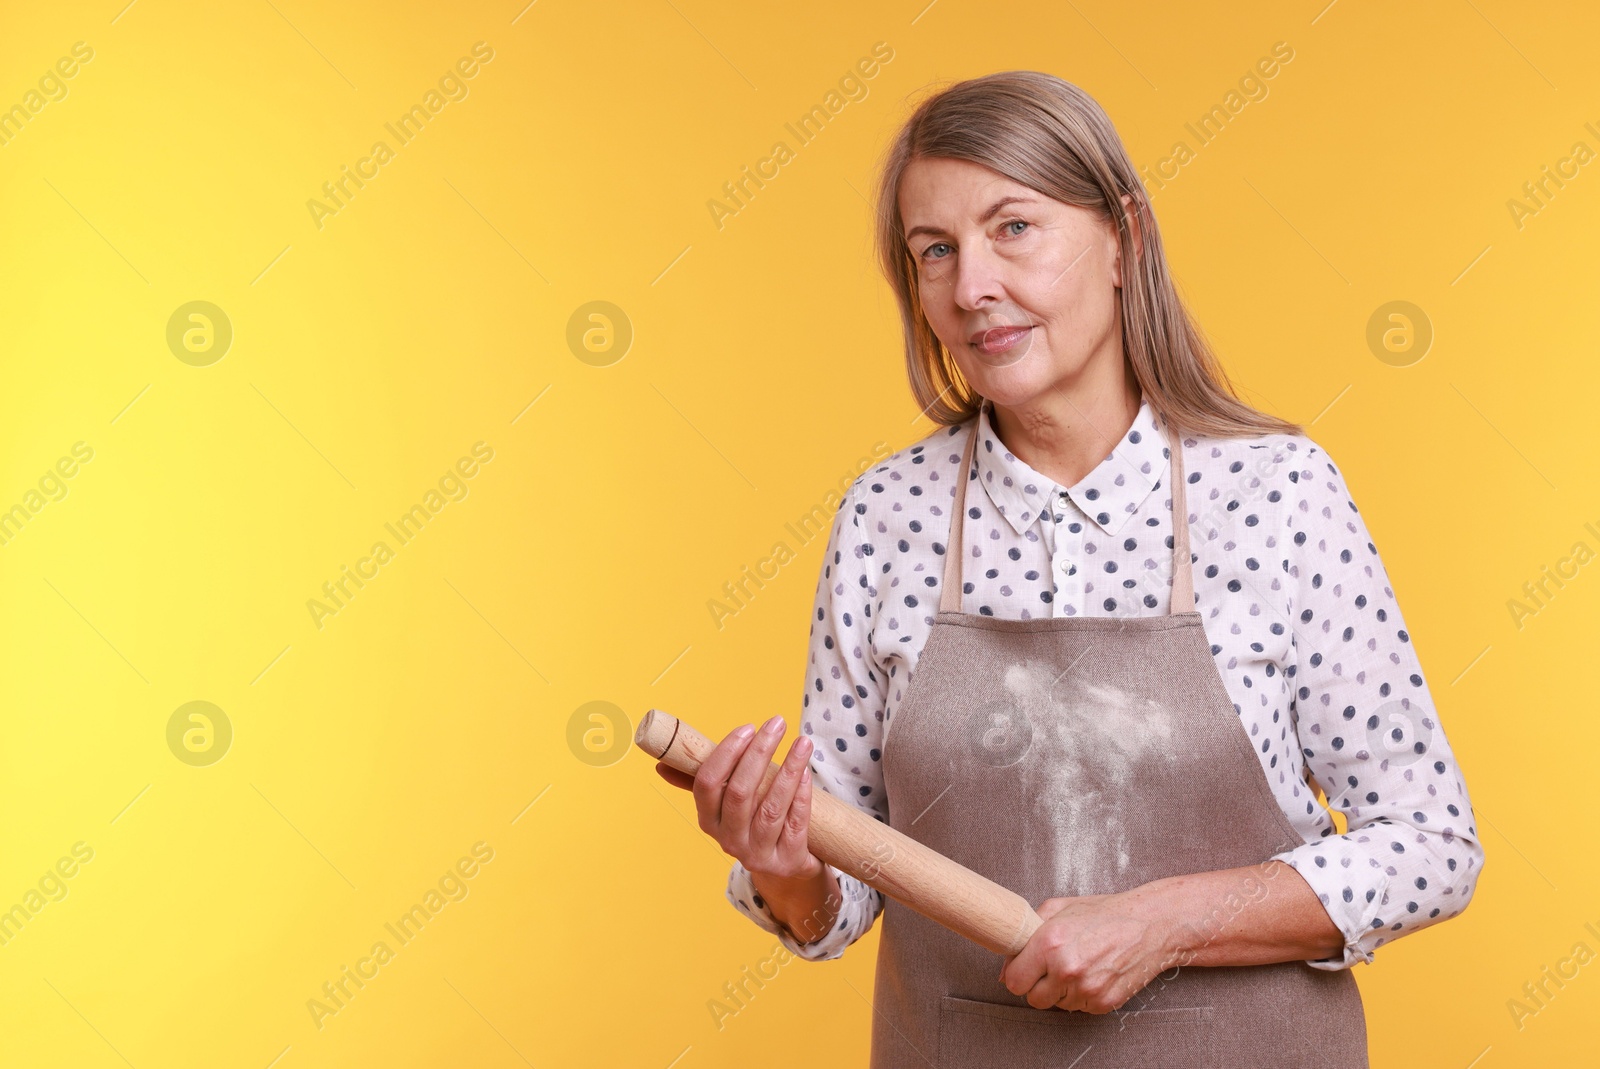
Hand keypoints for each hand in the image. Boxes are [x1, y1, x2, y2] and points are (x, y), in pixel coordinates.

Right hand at [654, 715, 823, 882]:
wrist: (785, 867)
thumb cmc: (755, 821)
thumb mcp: (726, 806)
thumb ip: (705, 782)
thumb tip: (663, 765)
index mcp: (708, 821)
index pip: (707, 784)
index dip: (726, 753)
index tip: (748, 727)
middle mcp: (729, 841)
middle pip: (740, 792)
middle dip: (760, 752)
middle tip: (778, 723)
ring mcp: (757, 854)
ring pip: (771, 808)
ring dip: (788, 770)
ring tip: (802, 742)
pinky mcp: (786, 861)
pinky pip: (795, 824)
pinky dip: (801, 796)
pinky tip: (807, 772)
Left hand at [997, 893, 1177, 1013]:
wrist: (1148, 925)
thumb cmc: (1104, 914)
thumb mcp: (1059, 908)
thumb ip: (1026, 933)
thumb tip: (1006, 968)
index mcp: (1050, 943)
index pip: (1013, 981)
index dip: (1017, 974)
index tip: (1025, 969)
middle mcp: (1066, 969)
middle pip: (1032, 998)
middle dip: (1038, 985)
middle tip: (1052, 968)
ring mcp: (1086, 988)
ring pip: (1056, 1005)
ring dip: (1061, 991)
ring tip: (1078, 965)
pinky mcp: (1102, 1002)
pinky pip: (1078, 1008)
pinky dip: (1082, 995)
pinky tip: (1093, 973)